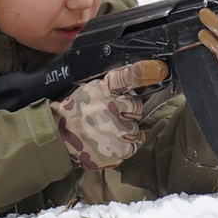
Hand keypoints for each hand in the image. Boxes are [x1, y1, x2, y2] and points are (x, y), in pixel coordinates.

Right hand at [52, 61, 166, 169]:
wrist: (58, 137)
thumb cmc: (75, 113)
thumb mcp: (90, 90)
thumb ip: (110, 86)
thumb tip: (136, 76)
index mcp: (103, 90)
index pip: (128, 77)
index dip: (145, 72)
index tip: (160, 69)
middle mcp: (111, 107)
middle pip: (137, 106)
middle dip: (128, 112)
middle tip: (111, 117)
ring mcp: (115, 129)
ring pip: (136, 126)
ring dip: (126, 129)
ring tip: (107, 131)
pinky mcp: (117, 148)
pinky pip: (135, 143)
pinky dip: (128, 144)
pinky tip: (115, 142)